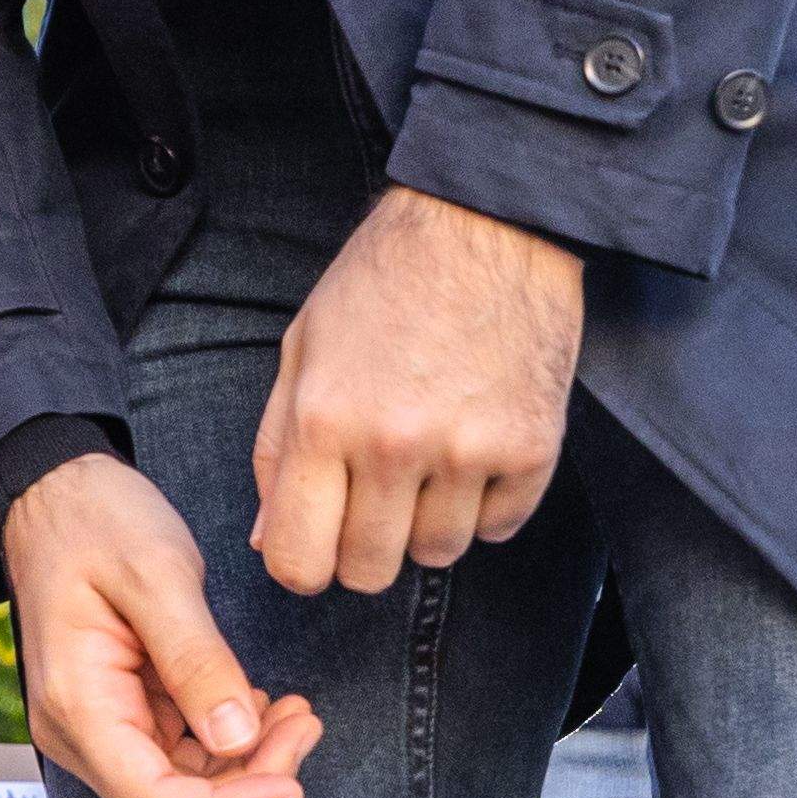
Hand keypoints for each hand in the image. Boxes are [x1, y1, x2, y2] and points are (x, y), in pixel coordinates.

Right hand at [3, 451, 321, 797]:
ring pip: (183, 792)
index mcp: (78, 703)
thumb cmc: (95, 521)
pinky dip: (229, 745)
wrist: (55, 495)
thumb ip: (197, 659)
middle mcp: (79, 732)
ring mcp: (98, 729)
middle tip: (303, 725)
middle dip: (247, 785)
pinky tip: (261, 705)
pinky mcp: (121, 717)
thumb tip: (239, 739)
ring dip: (246, 767)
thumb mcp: (156, 573)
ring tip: (295, 712)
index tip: (292, 783)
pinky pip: (181, 760)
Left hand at [252, 184, 582, 595]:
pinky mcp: (533, 451)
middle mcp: (393, 445)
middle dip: (362, 550)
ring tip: (427, 458)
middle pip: (368, 572)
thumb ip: (277, 450)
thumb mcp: (303, 348)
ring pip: (437, 556)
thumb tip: (264, 539)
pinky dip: (484, 504)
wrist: (486, 225)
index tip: (314, 544)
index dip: (300, 564)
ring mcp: (468, 452)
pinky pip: (498, 529)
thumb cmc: (383, 281)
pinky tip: (474, 446)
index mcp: (323, 419)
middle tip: (373, 497)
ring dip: (427, 524)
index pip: (296, 560)